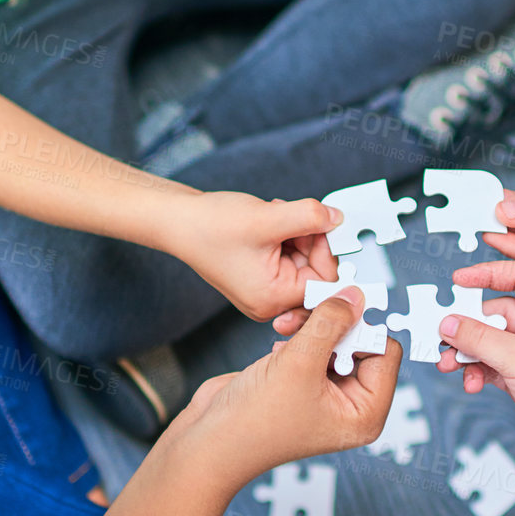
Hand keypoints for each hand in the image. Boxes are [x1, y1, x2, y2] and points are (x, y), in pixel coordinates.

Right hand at [163, 288, 401, 489]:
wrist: (210, 441)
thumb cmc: (256, 420)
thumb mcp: (300, 363)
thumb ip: (332, 322)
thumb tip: (356, 295)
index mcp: (365, 413)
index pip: (386, 353)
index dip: (365, 327)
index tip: (341, 307)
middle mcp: (350, 406)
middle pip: (362, 344)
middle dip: (335, 324)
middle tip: (310, 311)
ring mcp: (325, 394)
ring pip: (335, 340)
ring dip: (313, 326)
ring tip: (286, 326)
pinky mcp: (302, 383)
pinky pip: (314, 346)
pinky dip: (299, 336)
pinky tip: (279, 337)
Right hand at [168, 192, 340, 322]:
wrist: (176, 220)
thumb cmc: (210, 226)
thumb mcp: (268, 218)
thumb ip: (310, 218)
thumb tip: (338, 218)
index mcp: (273, 299)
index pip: (325, 284)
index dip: (328, 251)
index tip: (321, 225)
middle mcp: (270, 300)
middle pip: (316, 270)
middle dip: (311, 238)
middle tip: (293, 216)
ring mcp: (265, 288)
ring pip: (304, 258)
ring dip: (298, 231)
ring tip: (275, 215)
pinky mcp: (261, 273)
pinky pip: (289, 255)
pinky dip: (287, 233)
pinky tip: (269, 220)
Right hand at [435, 261, 514, 476]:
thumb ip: (478, 338)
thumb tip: (449, 323)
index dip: (489, 273)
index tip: (460, 280)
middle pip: (496, 314)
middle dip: (468, 326)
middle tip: (444, 337)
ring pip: (490, 343)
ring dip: (468, 353)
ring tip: (450, 365)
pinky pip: (491, 367)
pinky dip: (477, 373)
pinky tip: (471, 383)